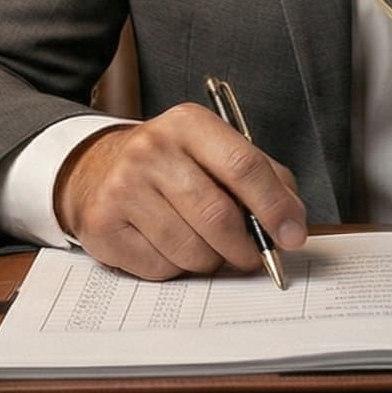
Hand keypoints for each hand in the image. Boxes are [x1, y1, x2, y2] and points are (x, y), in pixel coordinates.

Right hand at [53, 105, 308, 278]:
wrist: (98, 169)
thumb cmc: (174, 166)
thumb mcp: (216, 153)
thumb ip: (264, 179)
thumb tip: (292, 224)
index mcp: (188, 124)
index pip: (243, 166)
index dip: (275, 207)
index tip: (293, 236)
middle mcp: (151, 149)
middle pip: (219, 216)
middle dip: (246, 247)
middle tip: (252, 256)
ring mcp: (123, 187)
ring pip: (192, 251)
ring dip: (209, 260)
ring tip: (201, 244)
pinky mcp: (103, 225)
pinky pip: (160, 268)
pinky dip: (174, 268)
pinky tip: (165, 245)